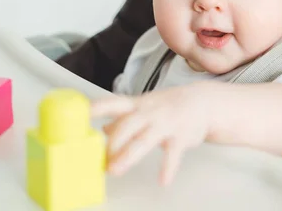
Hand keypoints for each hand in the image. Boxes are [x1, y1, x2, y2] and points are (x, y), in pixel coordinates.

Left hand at [91, 84, 210, 185]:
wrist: (202, 102)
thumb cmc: (167, 106)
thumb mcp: (143, 107)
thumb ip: (122, 118)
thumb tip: (102, 128)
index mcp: (136, 105)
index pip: (112, 103)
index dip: (96, 107)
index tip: (79, 114)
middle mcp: (148, 112)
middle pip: (127, 124)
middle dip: (112, 141)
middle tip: (100, 160)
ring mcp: (165, 123)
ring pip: (145, 139)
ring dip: (129, 155)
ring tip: (115, 170)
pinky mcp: (181, 136)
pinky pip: (174, 153)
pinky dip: (168, 167)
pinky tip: (163, 181)